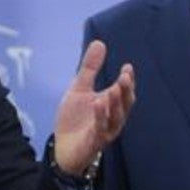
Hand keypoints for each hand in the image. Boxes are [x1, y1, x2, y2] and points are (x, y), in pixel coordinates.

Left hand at [53, 39, 134, 174]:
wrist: (62, 146)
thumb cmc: (75, 119)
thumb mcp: (79, 89)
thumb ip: (90, 68)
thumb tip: (99, 42)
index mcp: (111, 105)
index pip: (124, 92)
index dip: (128, 80)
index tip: (127, 67)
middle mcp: (112, 118)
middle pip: (125, 104)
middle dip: (126, 91)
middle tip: (125, 76)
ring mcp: (104, 131)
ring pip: (116, 118)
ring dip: (115, 103)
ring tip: (114, 89)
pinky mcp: (94, 141)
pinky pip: (100, 129)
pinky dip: (100, 116)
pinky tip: (98, 103)